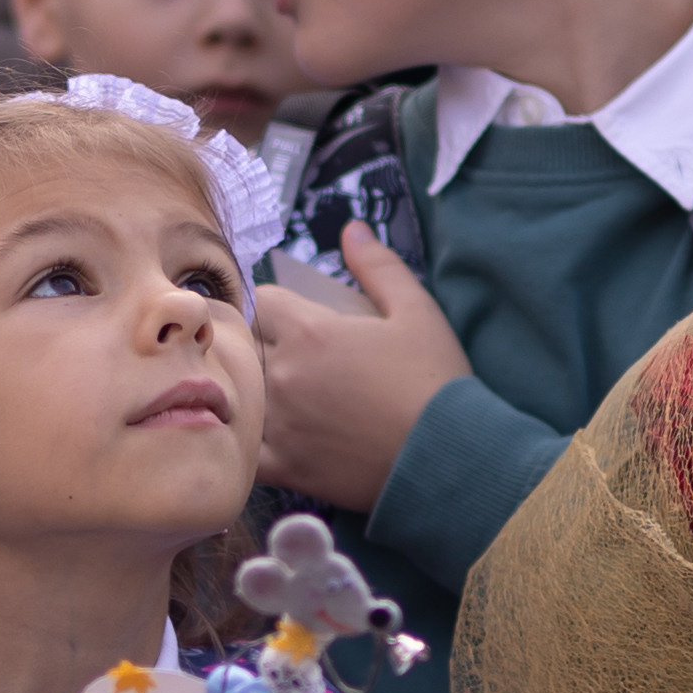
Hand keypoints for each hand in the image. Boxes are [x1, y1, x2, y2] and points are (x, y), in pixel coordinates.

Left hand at [253, 218, 469, 507]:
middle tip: (301, 359)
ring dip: (259, 389)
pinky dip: (255, 440)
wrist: (448, 457)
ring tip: (290, 398)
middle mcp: (283, 373)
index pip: (264, 300)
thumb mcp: (417, 310)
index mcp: (309, 331)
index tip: (301, 321)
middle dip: (268, 344)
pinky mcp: (283, 465)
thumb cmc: (436, 381)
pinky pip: (247, 445)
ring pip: (244, 392)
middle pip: (249, 344)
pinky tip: (277, 436)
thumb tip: (350, 227)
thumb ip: (378, 266)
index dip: (282, 306)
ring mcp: (278, 422)